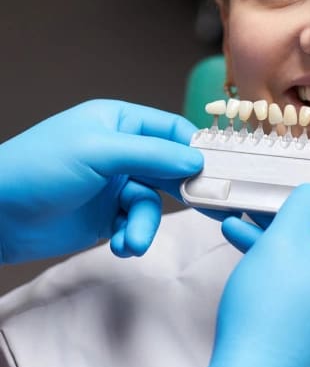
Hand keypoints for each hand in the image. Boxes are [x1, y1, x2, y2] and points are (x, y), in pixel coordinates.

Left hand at [0, 100, 203, 263]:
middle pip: (169, 166)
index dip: (194, 148)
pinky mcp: (106, 214)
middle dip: (181, 190)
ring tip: (131, 241)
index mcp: (120, 122)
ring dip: (145, 224)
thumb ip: (152, 154)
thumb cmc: (38, 168)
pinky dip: (131, 235)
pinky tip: (119, 244)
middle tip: (206, 207)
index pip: (171, 129)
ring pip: (152, 202)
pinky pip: (135, 223)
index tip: (214, 169)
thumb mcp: (99, 152)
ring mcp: (114, 183)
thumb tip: (196, 160)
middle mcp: (122, 150)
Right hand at [195, 183, 309, 366]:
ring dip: (277, 248)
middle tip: (263, 212)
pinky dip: (280, 276)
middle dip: (291, 228)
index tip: (300, 204)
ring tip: (239, 229)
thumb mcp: (285, 240)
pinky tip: (245, 256)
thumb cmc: (269, 314)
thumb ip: (304, 207)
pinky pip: (304, 296)